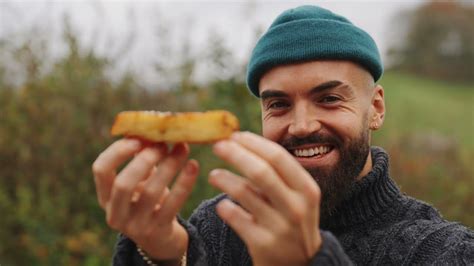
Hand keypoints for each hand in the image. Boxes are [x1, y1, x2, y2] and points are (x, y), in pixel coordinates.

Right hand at [92, 138, 198, 259]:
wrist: (161, 238)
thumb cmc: (148, 200)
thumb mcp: (140, 181)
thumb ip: (141, 157)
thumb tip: (153, 125)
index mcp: (106, 196)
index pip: (100, 169)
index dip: (118, 151)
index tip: (138, 138)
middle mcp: (116, 213)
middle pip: (123, 184)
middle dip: (143, 160)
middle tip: (162, 144)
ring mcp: (136, 225)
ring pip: (151, 192)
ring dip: (169, 165)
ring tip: (183, 148)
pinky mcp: (159, 230)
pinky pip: (173, 204)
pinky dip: (185, 182)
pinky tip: (193, 165)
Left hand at [209, 132, 321, 265]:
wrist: (300, 265)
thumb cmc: (292, 220)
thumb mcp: (296, 197)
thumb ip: (276, 174)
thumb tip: (241, 141)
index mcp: (307, 189)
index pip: (278, 157)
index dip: (253, 143)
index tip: (234, 134)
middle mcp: (296, 206)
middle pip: (261, 171)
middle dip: (235, 154)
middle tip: (217, 145)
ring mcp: (280, 227)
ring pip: (245, 193)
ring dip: (224, 179)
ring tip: (213, 175)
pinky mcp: (263, 244)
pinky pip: (235, 217)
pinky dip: (225, 207)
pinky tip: (222, 205)